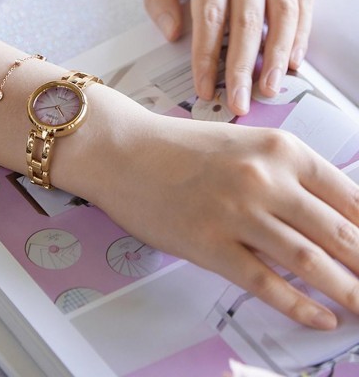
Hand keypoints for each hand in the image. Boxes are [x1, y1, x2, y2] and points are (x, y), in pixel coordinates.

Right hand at [79, 101, 358, 330]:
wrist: (125, 151)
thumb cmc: (177, 146)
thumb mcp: (243, 144)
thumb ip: (285, 174)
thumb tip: (325, 213)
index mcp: (278, 149)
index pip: (351, 197)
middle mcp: (264, 180)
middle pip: (340, 234)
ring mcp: (237, 214)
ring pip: (310, 262)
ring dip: (348, 291)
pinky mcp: (210, 245)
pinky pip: (266, 283)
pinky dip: (299, 305)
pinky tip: (319, 316)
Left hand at [145, 0, 314, 114]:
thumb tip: (173, 35)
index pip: (209, 16)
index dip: (206, 57)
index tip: (203, 88)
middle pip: (247, 21)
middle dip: (242, 68)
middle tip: (238, 103)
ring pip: (282, 14)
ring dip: (276, 58)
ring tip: (268, 90)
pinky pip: (303, 3)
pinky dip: (299, 36)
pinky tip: (291, 62)